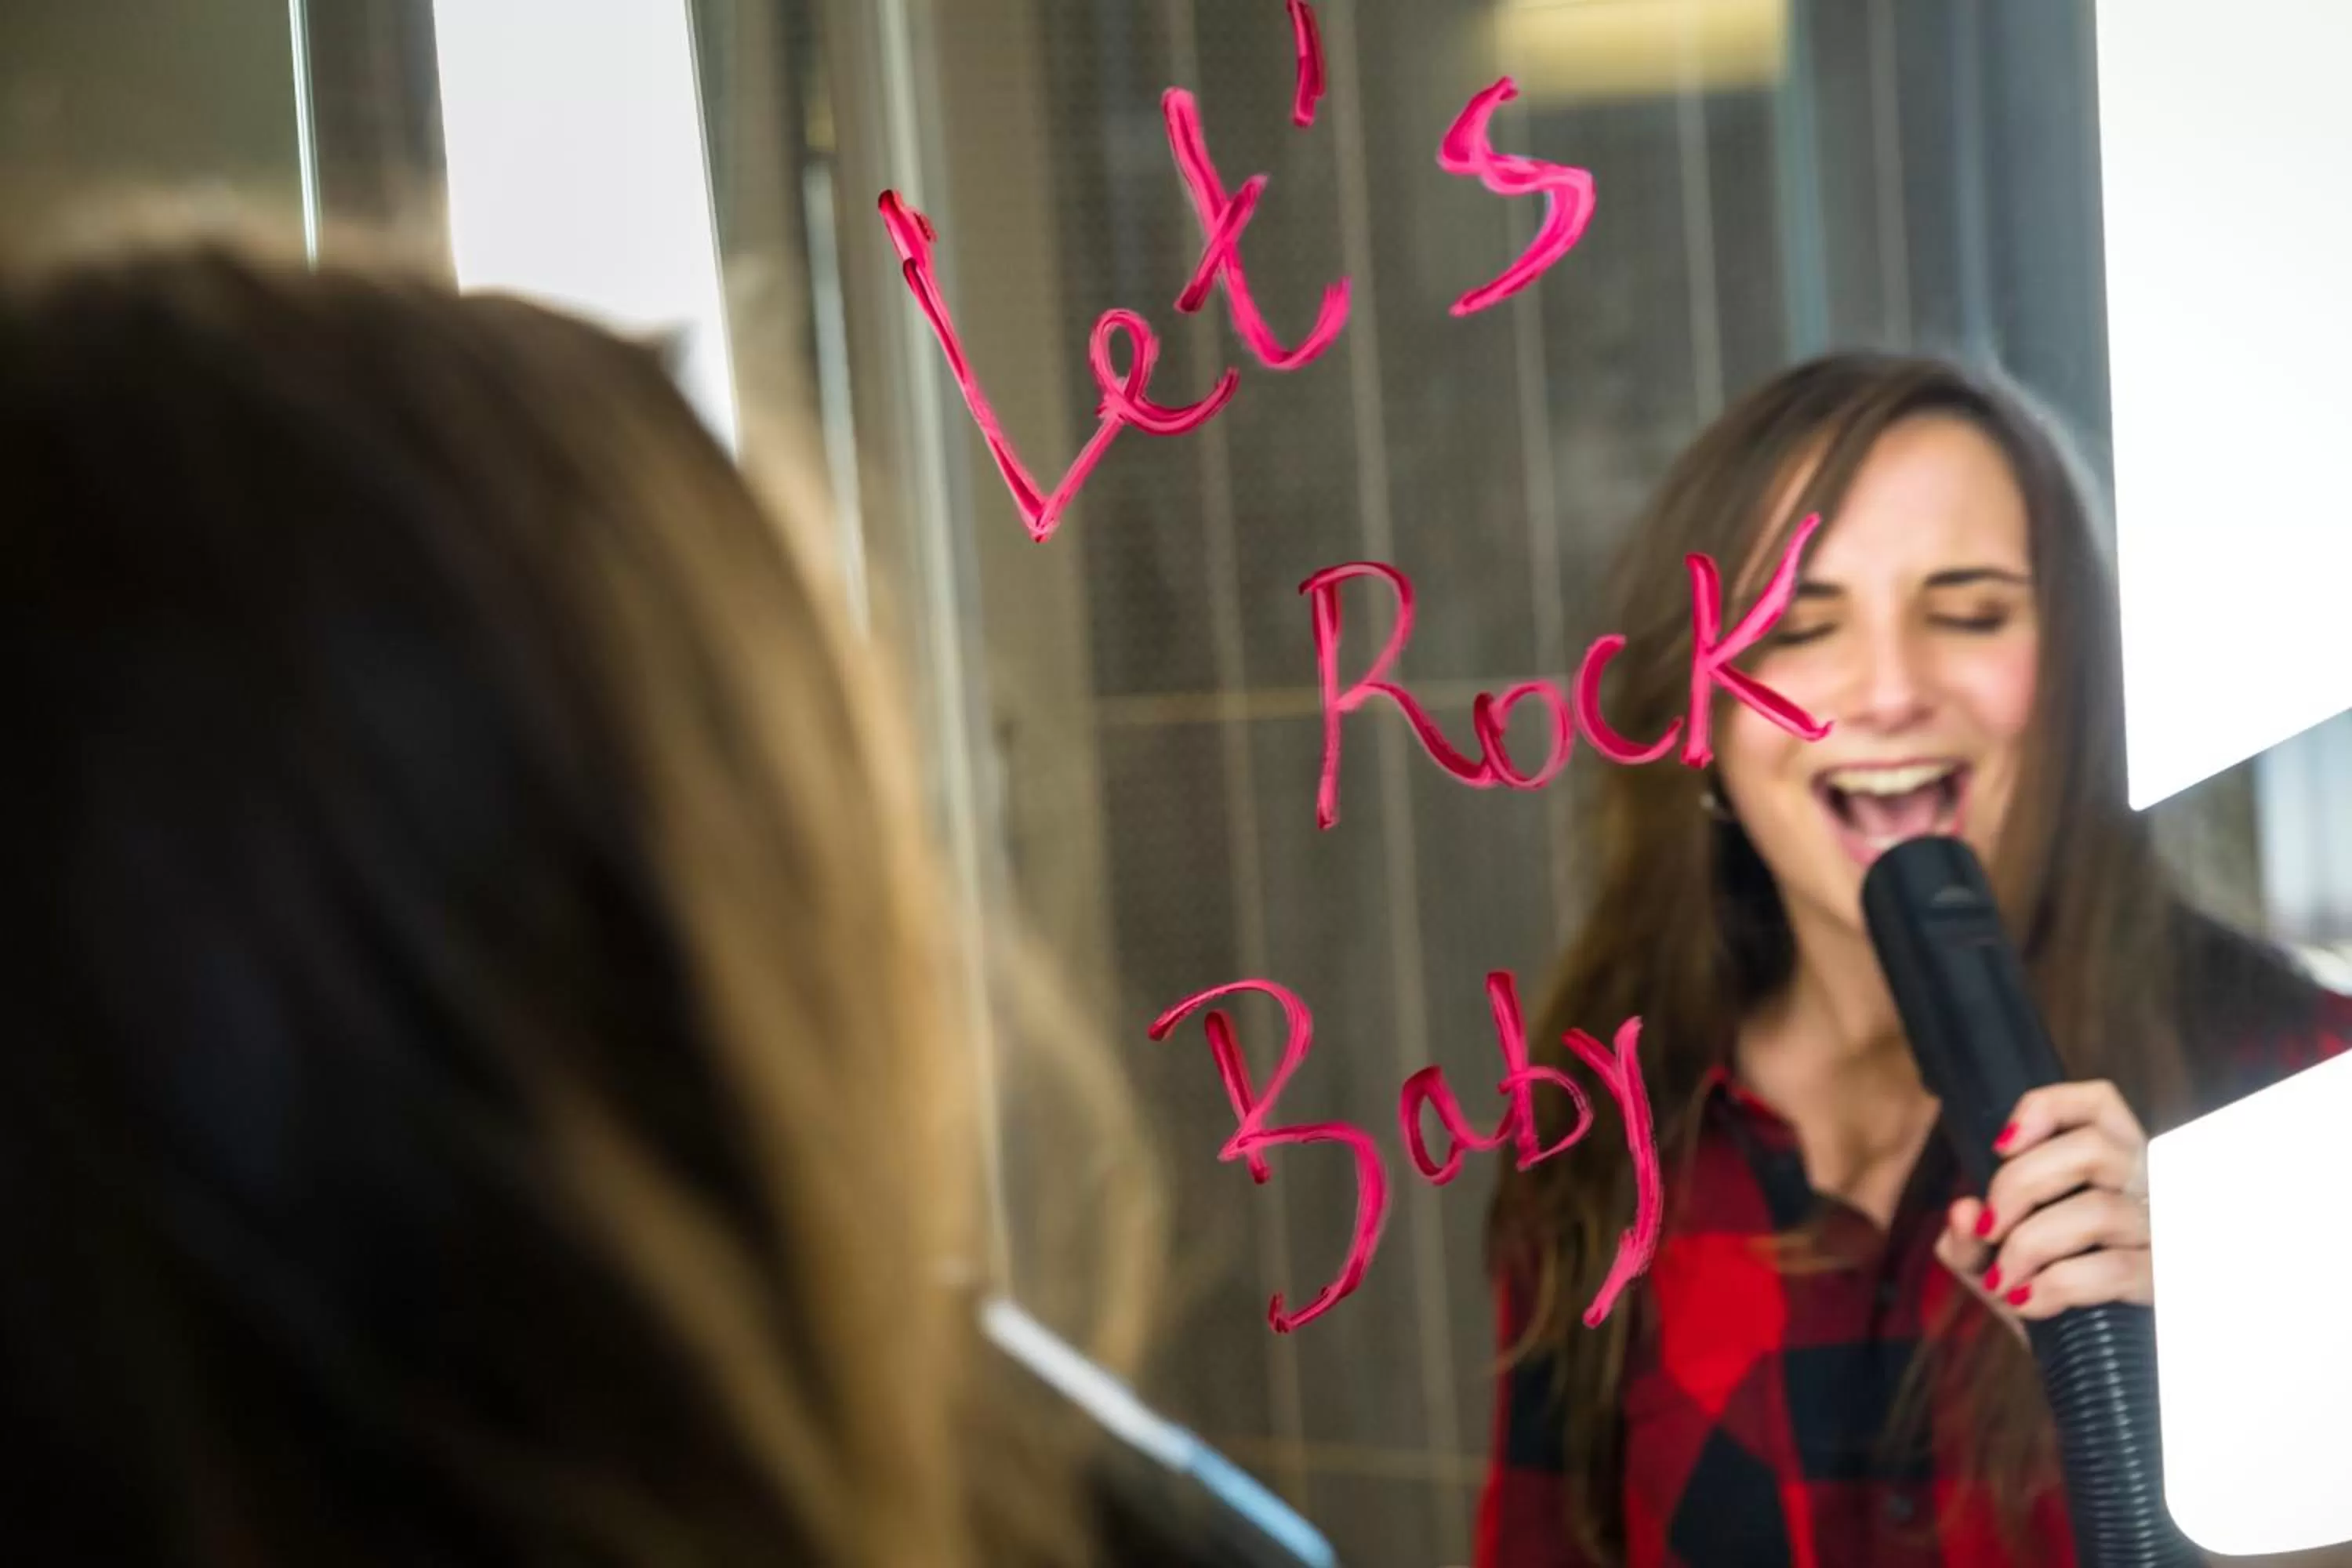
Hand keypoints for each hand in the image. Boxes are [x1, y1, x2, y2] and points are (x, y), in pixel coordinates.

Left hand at [1934, 1080, 2151, 1344]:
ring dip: (2031, 1244)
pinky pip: (2112, 1269)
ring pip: (2097, 1210)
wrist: (2095, 1373)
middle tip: (1988, 1228)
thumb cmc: (2049, 1301)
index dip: (2047, 1107)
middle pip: (2090, 1149)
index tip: (2001, 1145)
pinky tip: (2028, 1303)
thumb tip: (1963, 1212)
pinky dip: (2056, 1285)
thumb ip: (1968, 1238)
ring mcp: (2161, 1235)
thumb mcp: (1996, 1266)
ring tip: (2004, 1279)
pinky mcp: (2166, 1283)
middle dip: (2018, 1184)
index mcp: (2111, 1167)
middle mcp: (2146, 1189)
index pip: (2099, 1104)